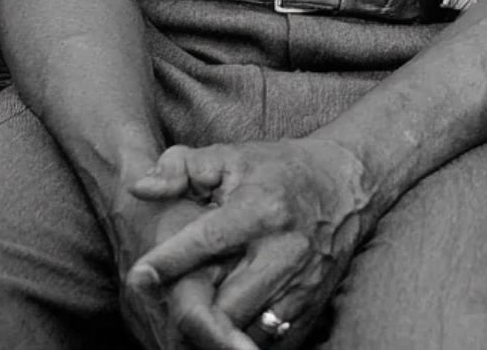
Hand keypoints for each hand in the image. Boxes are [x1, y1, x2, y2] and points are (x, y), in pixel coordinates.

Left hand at [127, 138, 374, 349]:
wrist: (348, 184)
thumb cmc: (278, 169)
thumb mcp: (229, 156)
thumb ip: (180, 168)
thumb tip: (141, 189)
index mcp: (260, 210)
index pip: (207, 241)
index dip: (168, 261)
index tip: (138, 276)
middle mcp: (284, 250)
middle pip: (226, 304)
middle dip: (191, 311)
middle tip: (166, 306)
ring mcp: (302, 283)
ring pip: (247, 331)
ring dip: (215, 333)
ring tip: (192, 322)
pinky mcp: (313, 304)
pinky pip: (272, 341)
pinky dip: (244, 340)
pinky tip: (225, 330)